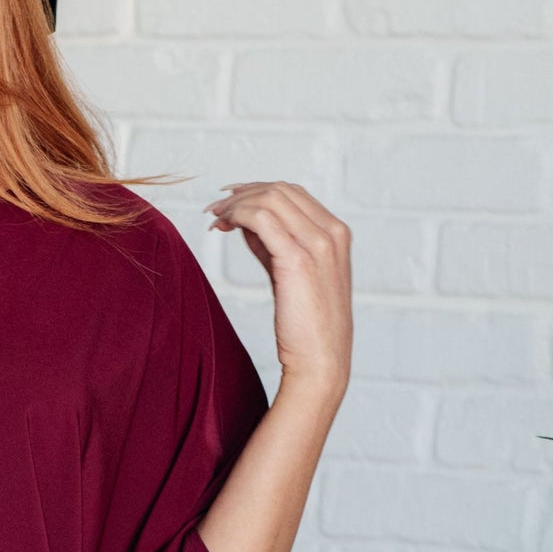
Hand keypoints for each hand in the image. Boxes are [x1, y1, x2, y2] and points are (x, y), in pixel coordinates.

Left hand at [205, 180, 351, 409]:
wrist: (321, 361)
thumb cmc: (307, 327)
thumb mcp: (293, 275)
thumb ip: (275, 245)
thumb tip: (246, 223)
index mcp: (337, 233)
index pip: (293, 193)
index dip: (258, 191)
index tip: (231, 202)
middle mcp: (332, 233)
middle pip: (281, 190)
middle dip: (244, 194)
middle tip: (216, 208)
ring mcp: (318, 244)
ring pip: (270, 199)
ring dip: (237, 204)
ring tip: (215, 218)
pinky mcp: (298, 260)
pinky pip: (262, 219)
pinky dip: (238, 215)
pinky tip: (223, 226)